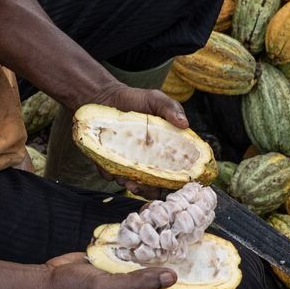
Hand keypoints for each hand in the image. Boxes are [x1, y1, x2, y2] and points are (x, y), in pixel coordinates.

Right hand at [40, 252, 208, 288]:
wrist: (50, 281)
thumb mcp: (108, 287)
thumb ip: (139, 282)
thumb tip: (173, 276)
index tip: (218, 286)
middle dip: (193, 279)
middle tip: (209, 259)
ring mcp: (130, 283)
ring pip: (160, 274)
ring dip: (175, 261)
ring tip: (191, 243)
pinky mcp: (121, 268)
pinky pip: (143, 260)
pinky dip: (154, 248)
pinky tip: (161, 232)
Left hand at [90, 82, 189, 196]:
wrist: (105, 97)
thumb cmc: (135, 99)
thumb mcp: (155, 99)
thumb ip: (171, 108)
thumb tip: (185, 124)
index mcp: (164, 150)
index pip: (175, 172)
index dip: (176, 182)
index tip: (173, 185)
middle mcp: (148, 161)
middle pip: (154, 186)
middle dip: (149, 191)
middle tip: (143, 186)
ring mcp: (128, 163)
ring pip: (132, 183)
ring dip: (131, 185)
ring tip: (128, 180)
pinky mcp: (109, 162)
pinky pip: (110, 174)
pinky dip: (110, 174)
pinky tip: (110, 168)